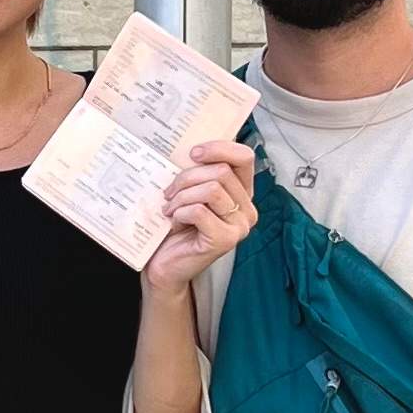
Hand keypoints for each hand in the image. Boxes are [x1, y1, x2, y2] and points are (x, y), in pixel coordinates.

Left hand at [145, 140, 256, 294]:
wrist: (165, 265)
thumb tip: (194, 147)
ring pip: (211, 190)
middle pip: (222, 172)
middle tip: (169, 192)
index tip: (193, 153)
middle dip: (188, 177)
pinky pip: (200, 211)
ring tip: (170, 208)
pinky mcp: (225, 240)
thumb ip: (201, 173)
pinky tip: (174, 221)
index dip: (219, 148)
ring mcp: (239, 227)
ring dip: (182, 196)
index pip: (244, 157)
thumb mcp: (191, 192)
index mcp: (242, 193)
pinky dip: (181, 212)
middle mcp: (247, 210)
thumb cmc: (177, 226)